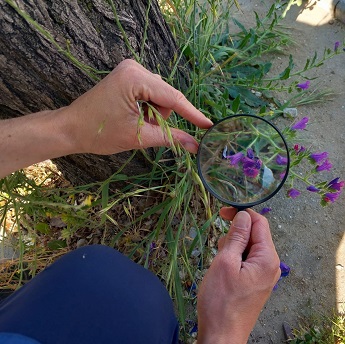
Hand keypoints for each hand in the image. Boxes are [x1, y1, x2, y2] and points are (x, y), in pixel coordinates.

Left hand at [0, 59, 212, 177]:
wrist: (71, 128)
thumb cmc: (99, 133)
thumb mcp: (138, 137)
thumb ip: (170, 138)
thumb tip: (196, 145)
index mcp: (135, 78)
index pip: (173, 97)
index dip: (192, 114)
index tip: (209, 125)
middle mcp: (134, 67)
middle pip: (166, 96)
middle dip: (161, 117)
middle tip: (144, 130)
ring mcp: (130, 70)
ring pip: (160, 96)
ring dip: (154, 115)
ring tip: (134, 124)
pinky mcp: (128, 76)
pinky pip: (150, 94)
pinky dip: (148, 109)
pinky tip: (133, 116)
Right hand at [197, 208, 280, 343]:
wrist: (221, 335)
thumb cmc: (221, 301)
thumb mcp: (225, 262)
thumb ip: (237, 236)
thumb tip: (244, 215)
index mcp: (267, 258)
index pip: (259, 223)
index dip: (241, 214)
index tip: (222, 213)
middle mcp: (270, 265)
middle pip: (254, 234)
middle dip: (235, 235)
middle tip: (220, 248)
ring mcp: (263, 274)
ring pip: (247, 247)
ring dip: (232, 248)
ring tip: (220, 265)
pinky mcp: (255, 281)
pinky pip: (245, 260)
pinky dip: (233, 259)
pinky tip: (224, 272)